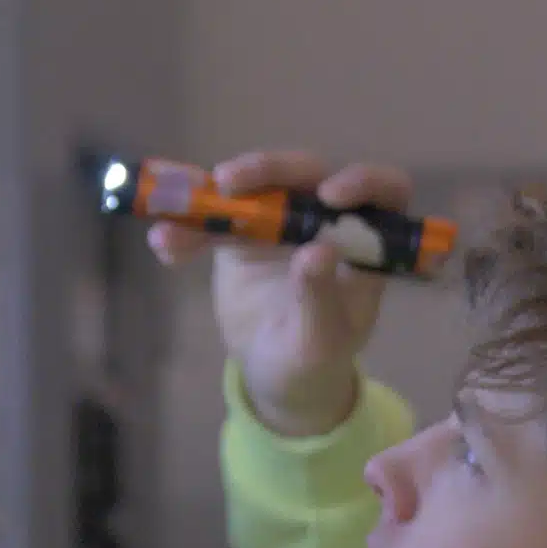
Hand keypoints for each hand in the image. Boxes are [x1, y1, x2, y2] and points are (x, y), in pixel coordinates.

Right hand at [150, 152, 412, 436]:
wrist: (277, 377)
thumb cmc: (315, 362)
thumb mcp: (319, 342)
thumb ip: (319, 298)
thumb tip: (318, 252)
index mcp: (366, 244)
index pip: (382, 192)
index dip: (363, 182)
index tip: (329, 195)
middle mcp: (327, 222)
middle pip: (306, 174)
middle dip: (268, 170)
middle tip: (228, 183)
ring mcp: (282, 224)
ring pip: (254, 188)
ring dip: (212, 195)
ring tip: (175, 219)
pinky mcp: (243, 236)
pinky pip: (214, 220)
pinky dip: (187, 228)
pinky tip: (164, 245)